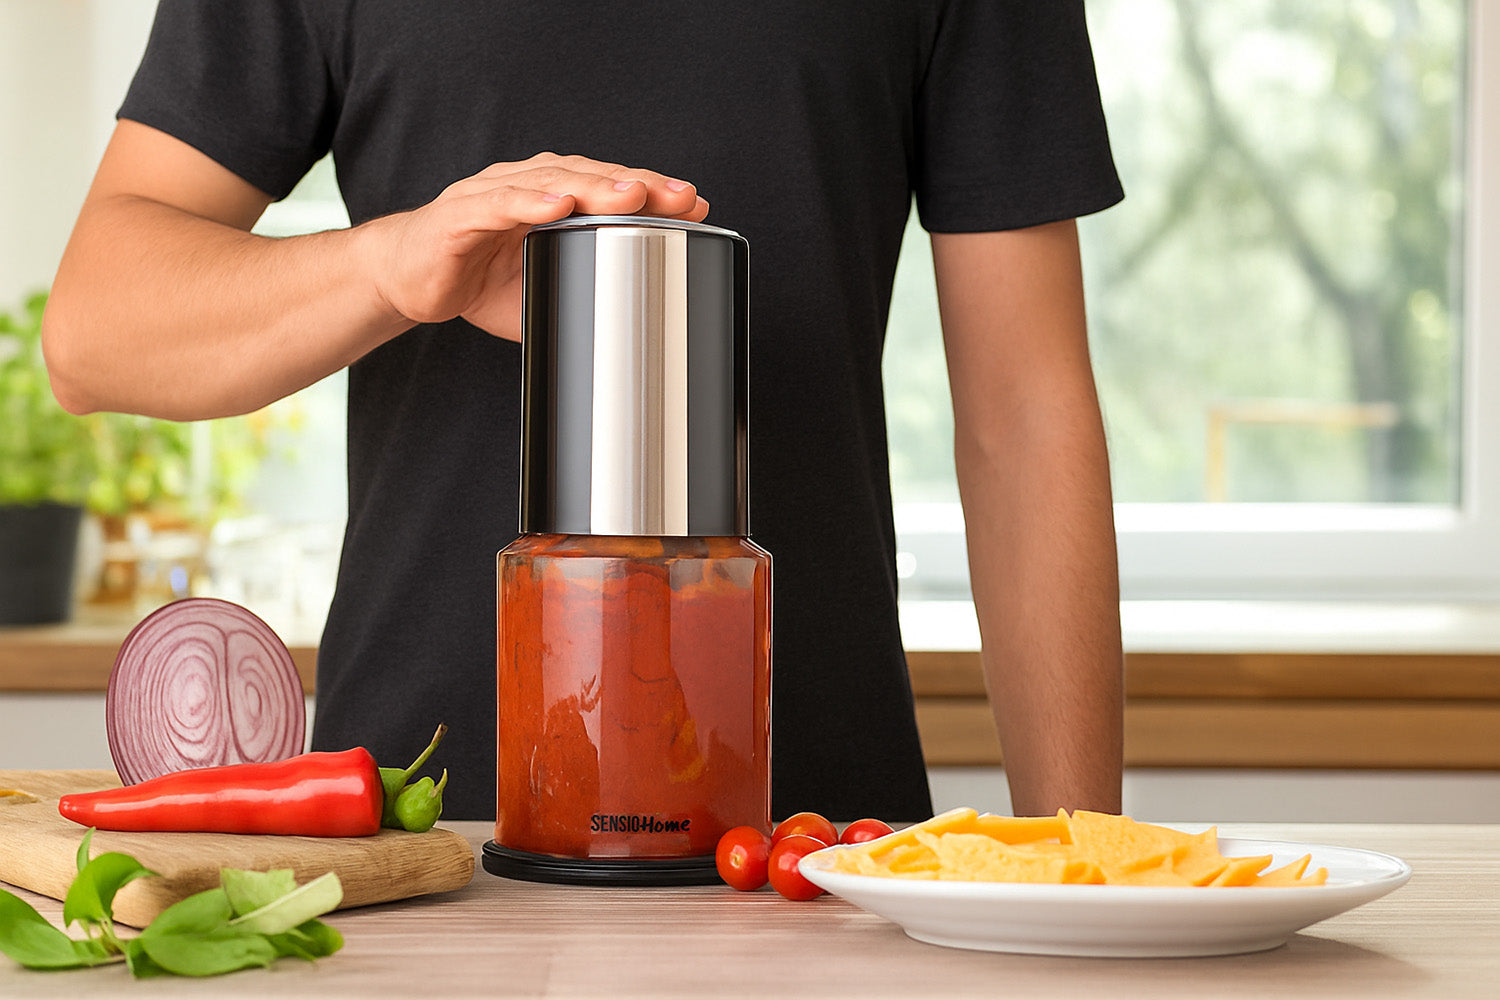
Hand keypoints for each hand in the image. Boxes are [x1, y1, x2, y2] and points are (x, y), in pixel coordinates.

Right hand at [357, 152, 708, 340]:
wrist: (405, 279)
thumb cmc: (474, 279)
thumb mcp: (542, 290)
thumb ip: (582, 289)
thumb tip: (636, 320)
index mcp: (550, 198)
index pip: (609, 188)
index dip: (652, 193)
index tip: (695, 205)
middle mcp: (526, 185)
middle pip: (591, 176)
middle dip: (638, 185)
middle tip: (678, 197)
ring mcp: (492, 194)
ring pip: (551, 182)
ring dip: (595, 188)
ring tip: (633, 196)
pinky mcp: (459, 215)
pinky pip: (497, 203)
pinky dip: (528, 203)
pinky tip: (557, 205)